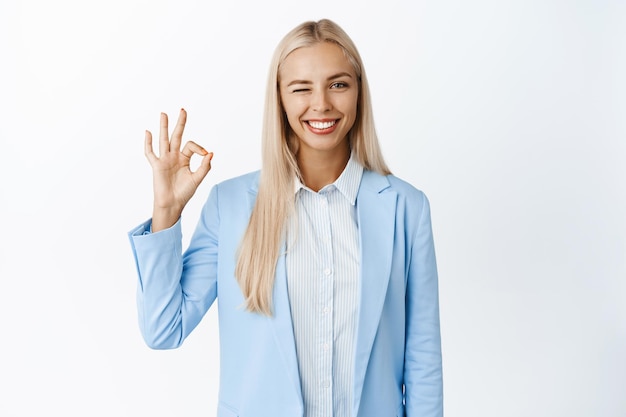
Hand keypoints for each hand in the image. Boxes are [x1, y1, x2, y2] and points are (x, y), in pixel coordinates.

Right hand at [145, 109, 212, 230]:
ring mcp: (164, 160)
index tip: (205, 155)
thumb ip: (204, 166)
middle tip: (183, 110)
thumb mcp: (198, 178)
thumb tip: (211, 153)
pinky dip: (148, 143)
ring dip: (164, 127)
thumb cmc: (184, 193)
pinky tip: (148, 132)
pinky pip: (150, 153)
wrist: (173, 204)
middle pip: (176, 136)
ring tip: (164, 114)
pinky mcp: (156, 166)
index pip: (191, 146)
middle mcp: (174, 156)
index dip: (199, 148)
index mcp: (184, 159)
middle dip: (180, 123)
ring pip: (164, 140)